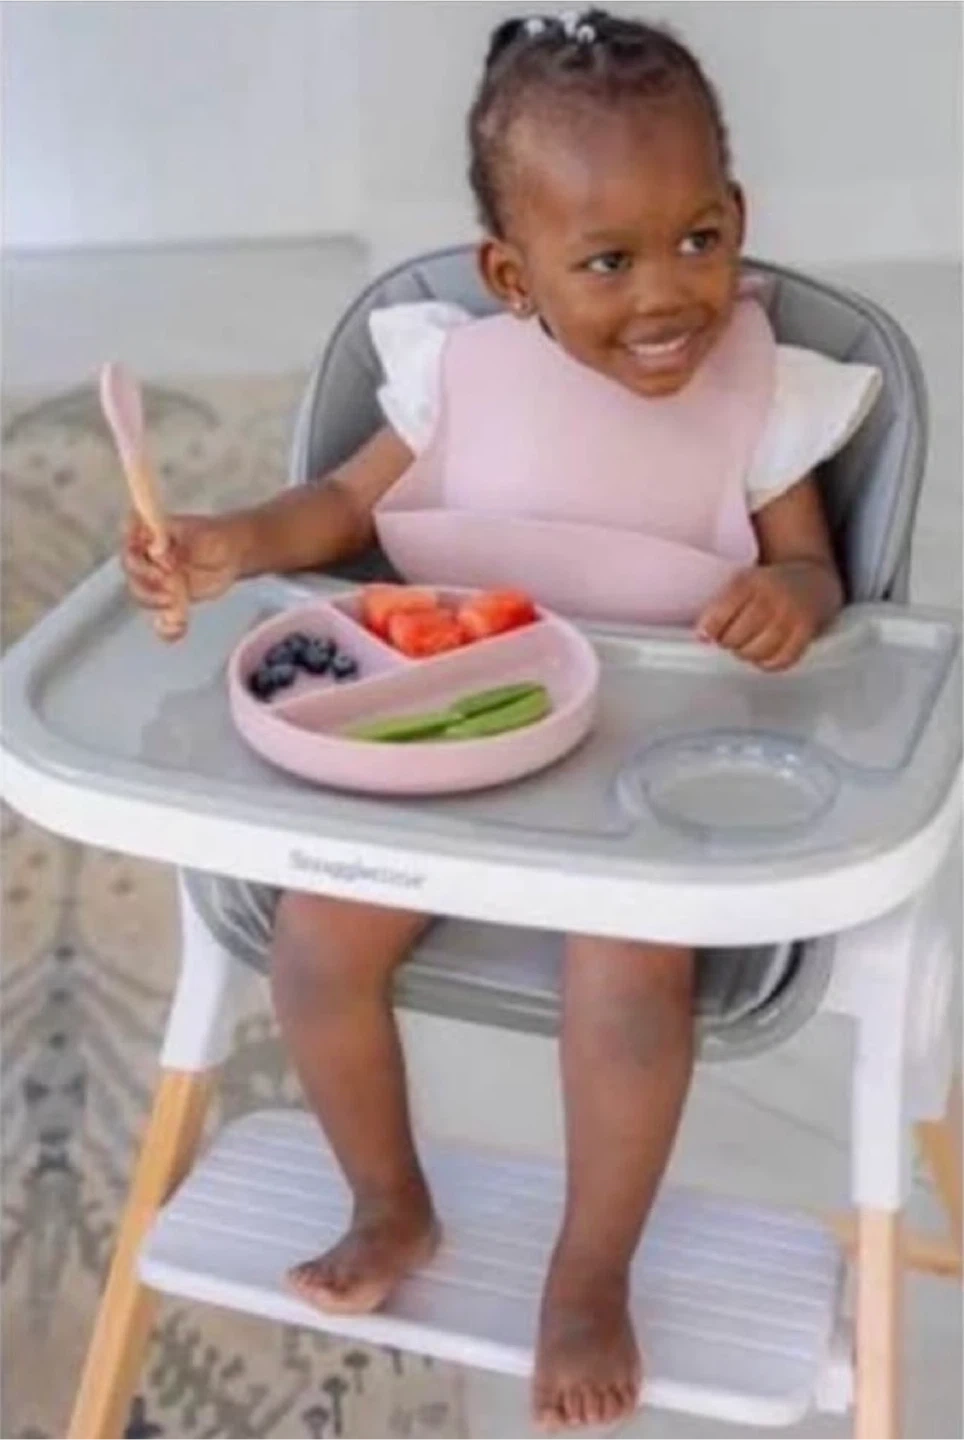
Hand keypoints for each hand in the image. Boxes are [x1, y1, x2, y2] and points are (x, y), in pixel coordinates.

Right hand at [121, 512, 246, 641]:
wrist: (232, 555)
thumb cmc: (214, 536)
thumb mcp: (199, 533)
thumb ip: (176, 540)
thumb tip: (156, 550)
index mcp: (150, 536)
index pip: (128, 541)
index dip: (135, 551)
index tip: (153, 557)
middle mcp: (148, 559)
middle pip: (132, 573)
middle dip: (146, 581)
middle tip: (168, 582)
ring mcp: (157, 582)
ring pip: (142, 596)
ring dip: (154, 602)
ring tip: (175, 601)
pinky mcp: (170, 601)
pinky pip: (161, 619)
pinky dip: (167, 629)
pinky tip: (179, 629)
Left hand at [697, 562, 834, 670]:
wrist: (814, 579)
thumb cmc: (769, 585)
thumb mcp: (744, 582)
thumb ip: (721, 606)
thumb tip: (702, 637)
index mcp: (750, 582)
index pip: (721, 614)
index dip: (710, 630)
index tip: (706, 635)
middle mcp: (772, 597)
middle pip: (737, 636)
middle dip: (728, 642)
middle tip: (729, 640)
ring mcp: (791, 616)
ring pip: (757, 651)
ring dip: (746, 654)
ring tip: (745, 647)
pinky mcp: (807, 633)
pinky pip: (781, 660)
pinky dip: (768, 663)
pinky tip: (763, 656)